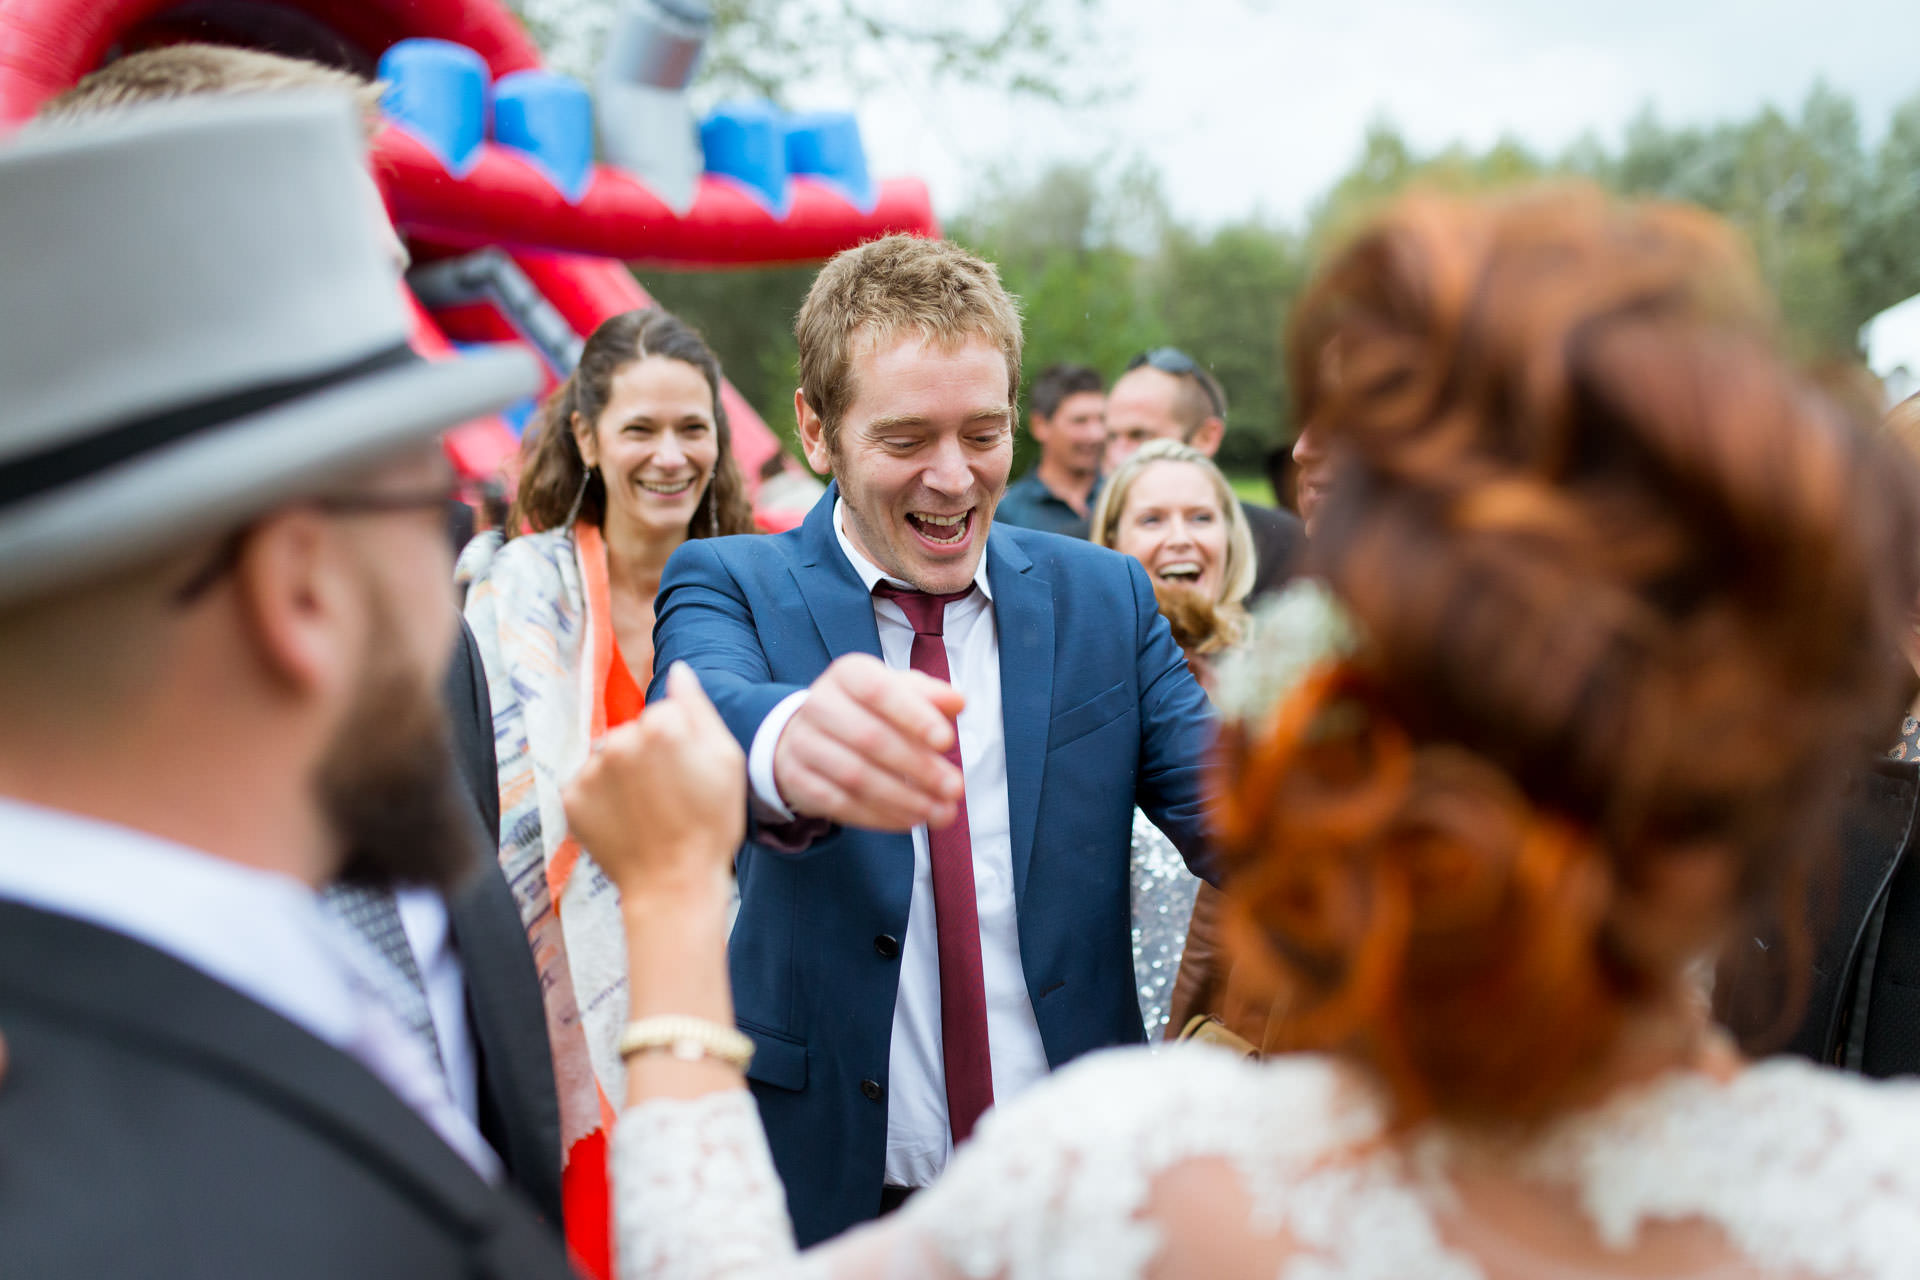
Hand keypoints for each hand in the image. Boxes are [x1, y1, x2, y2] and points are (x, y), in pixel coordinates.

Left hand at [565, 662, 745, 903]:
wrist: (674, 884)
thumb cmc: (710, 824)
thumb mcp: (725, 759)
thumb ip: (698, 708)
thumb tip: (677, 670)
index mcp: (660, 725)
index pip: (665, 714)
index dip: (681, 743)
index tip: (689, 773)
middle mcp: (618, 740)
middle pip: (634, 733)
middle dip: (648, 755)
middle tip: (670, 795)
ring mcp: (591, 770)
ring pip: (609, 758)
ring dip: (623, 775)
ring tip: (648, 811)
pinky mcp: (571, 798)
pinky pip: (588, 784)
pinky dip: (603, 798)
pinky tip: (626, 820)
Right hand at [772, 653, 966, 830]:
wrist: (808, 733)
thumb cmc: (867, 710)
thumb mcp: (898, 693)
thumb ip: (929, 696)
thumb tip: (957, 701)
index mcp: (848, 675)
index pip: (879, 691)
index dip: (914, 716)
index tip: (947, 741)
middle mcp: (818, 704)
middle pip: (869, 738)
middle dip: (918, 767)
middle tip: (954, 788)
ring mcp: (802, 743)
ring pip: (855, 776)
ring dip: (903, 799)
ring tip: (939, 812)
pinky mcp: (797, 779)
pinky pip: (839, 804)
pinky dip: (879, 816)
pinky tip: (909, 820)